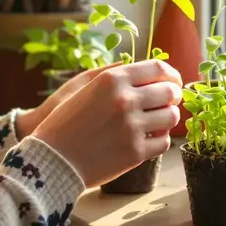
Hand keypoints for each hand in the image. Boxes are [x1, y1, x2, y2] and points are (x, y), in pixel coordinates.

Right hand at [32, 59, 182, 187]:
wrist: (52, 159)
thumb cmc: (64, 121)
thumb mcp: (82, 85)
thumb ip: (112, 73)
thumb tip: (139, 66)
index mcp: (113, 79)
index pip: (159, 69)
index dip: (171, 74)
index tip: (173, 81)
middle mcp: (125, 100)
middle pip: (170, 92)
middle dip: (173, 95)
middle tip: (168, 101)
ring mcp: (132, 128)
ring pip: (171, 117)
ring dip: (168, 116)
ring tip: (158, 120)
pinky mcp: (136, 153)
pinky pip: (164, 142)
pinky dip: (160, 138)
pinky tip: (149, 137)